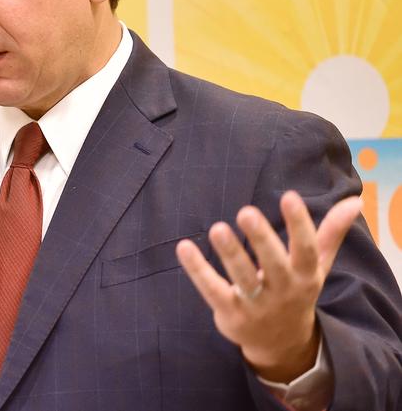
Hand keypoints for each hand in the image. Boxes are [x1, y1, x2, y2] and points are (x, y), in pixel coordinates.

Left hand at [176, 191, 362, 382]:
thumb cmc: (297, 291)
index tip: (289, 195)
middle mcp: (283, 290)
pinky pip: (212, 290)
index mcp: (305, 275)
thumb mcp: (317, 266)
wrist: (282, 343)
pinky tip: (184, 247)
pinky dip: (197, 270)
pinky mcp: (230, 313)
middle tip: (246, 212)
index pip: (305, 249)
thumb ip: (330, 232)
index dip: (299, 224)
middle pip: (273, 264)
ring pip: (242, 278)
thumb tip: (354, 201)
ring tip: (217, 228)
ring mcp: (256, 304)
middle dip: (261, 239)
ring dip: (230, 253)